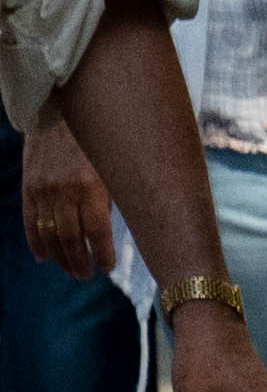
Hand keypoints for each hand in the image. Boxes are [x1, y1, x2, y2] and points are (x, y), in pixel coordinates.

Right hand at [24, 117, 113, 279]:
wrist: (59, 115)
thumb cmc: (97, 141)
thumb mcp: (112, 166)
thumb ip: (110, 197)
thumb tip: (112, 229)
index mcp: (90, 186)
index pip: (96, 230)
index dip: (101, 253)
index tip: (107, 268)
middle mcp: (64, 191)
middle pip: (70, 238)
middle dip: (79, 262)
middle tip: (87, 276)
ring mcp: (43, 191)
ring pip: (49, 235)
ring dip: (60, 258)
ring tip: (72, 271)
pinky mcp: (29, 188)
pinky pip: (30, 222)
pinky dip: (37, 243)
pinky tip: (44, 257)